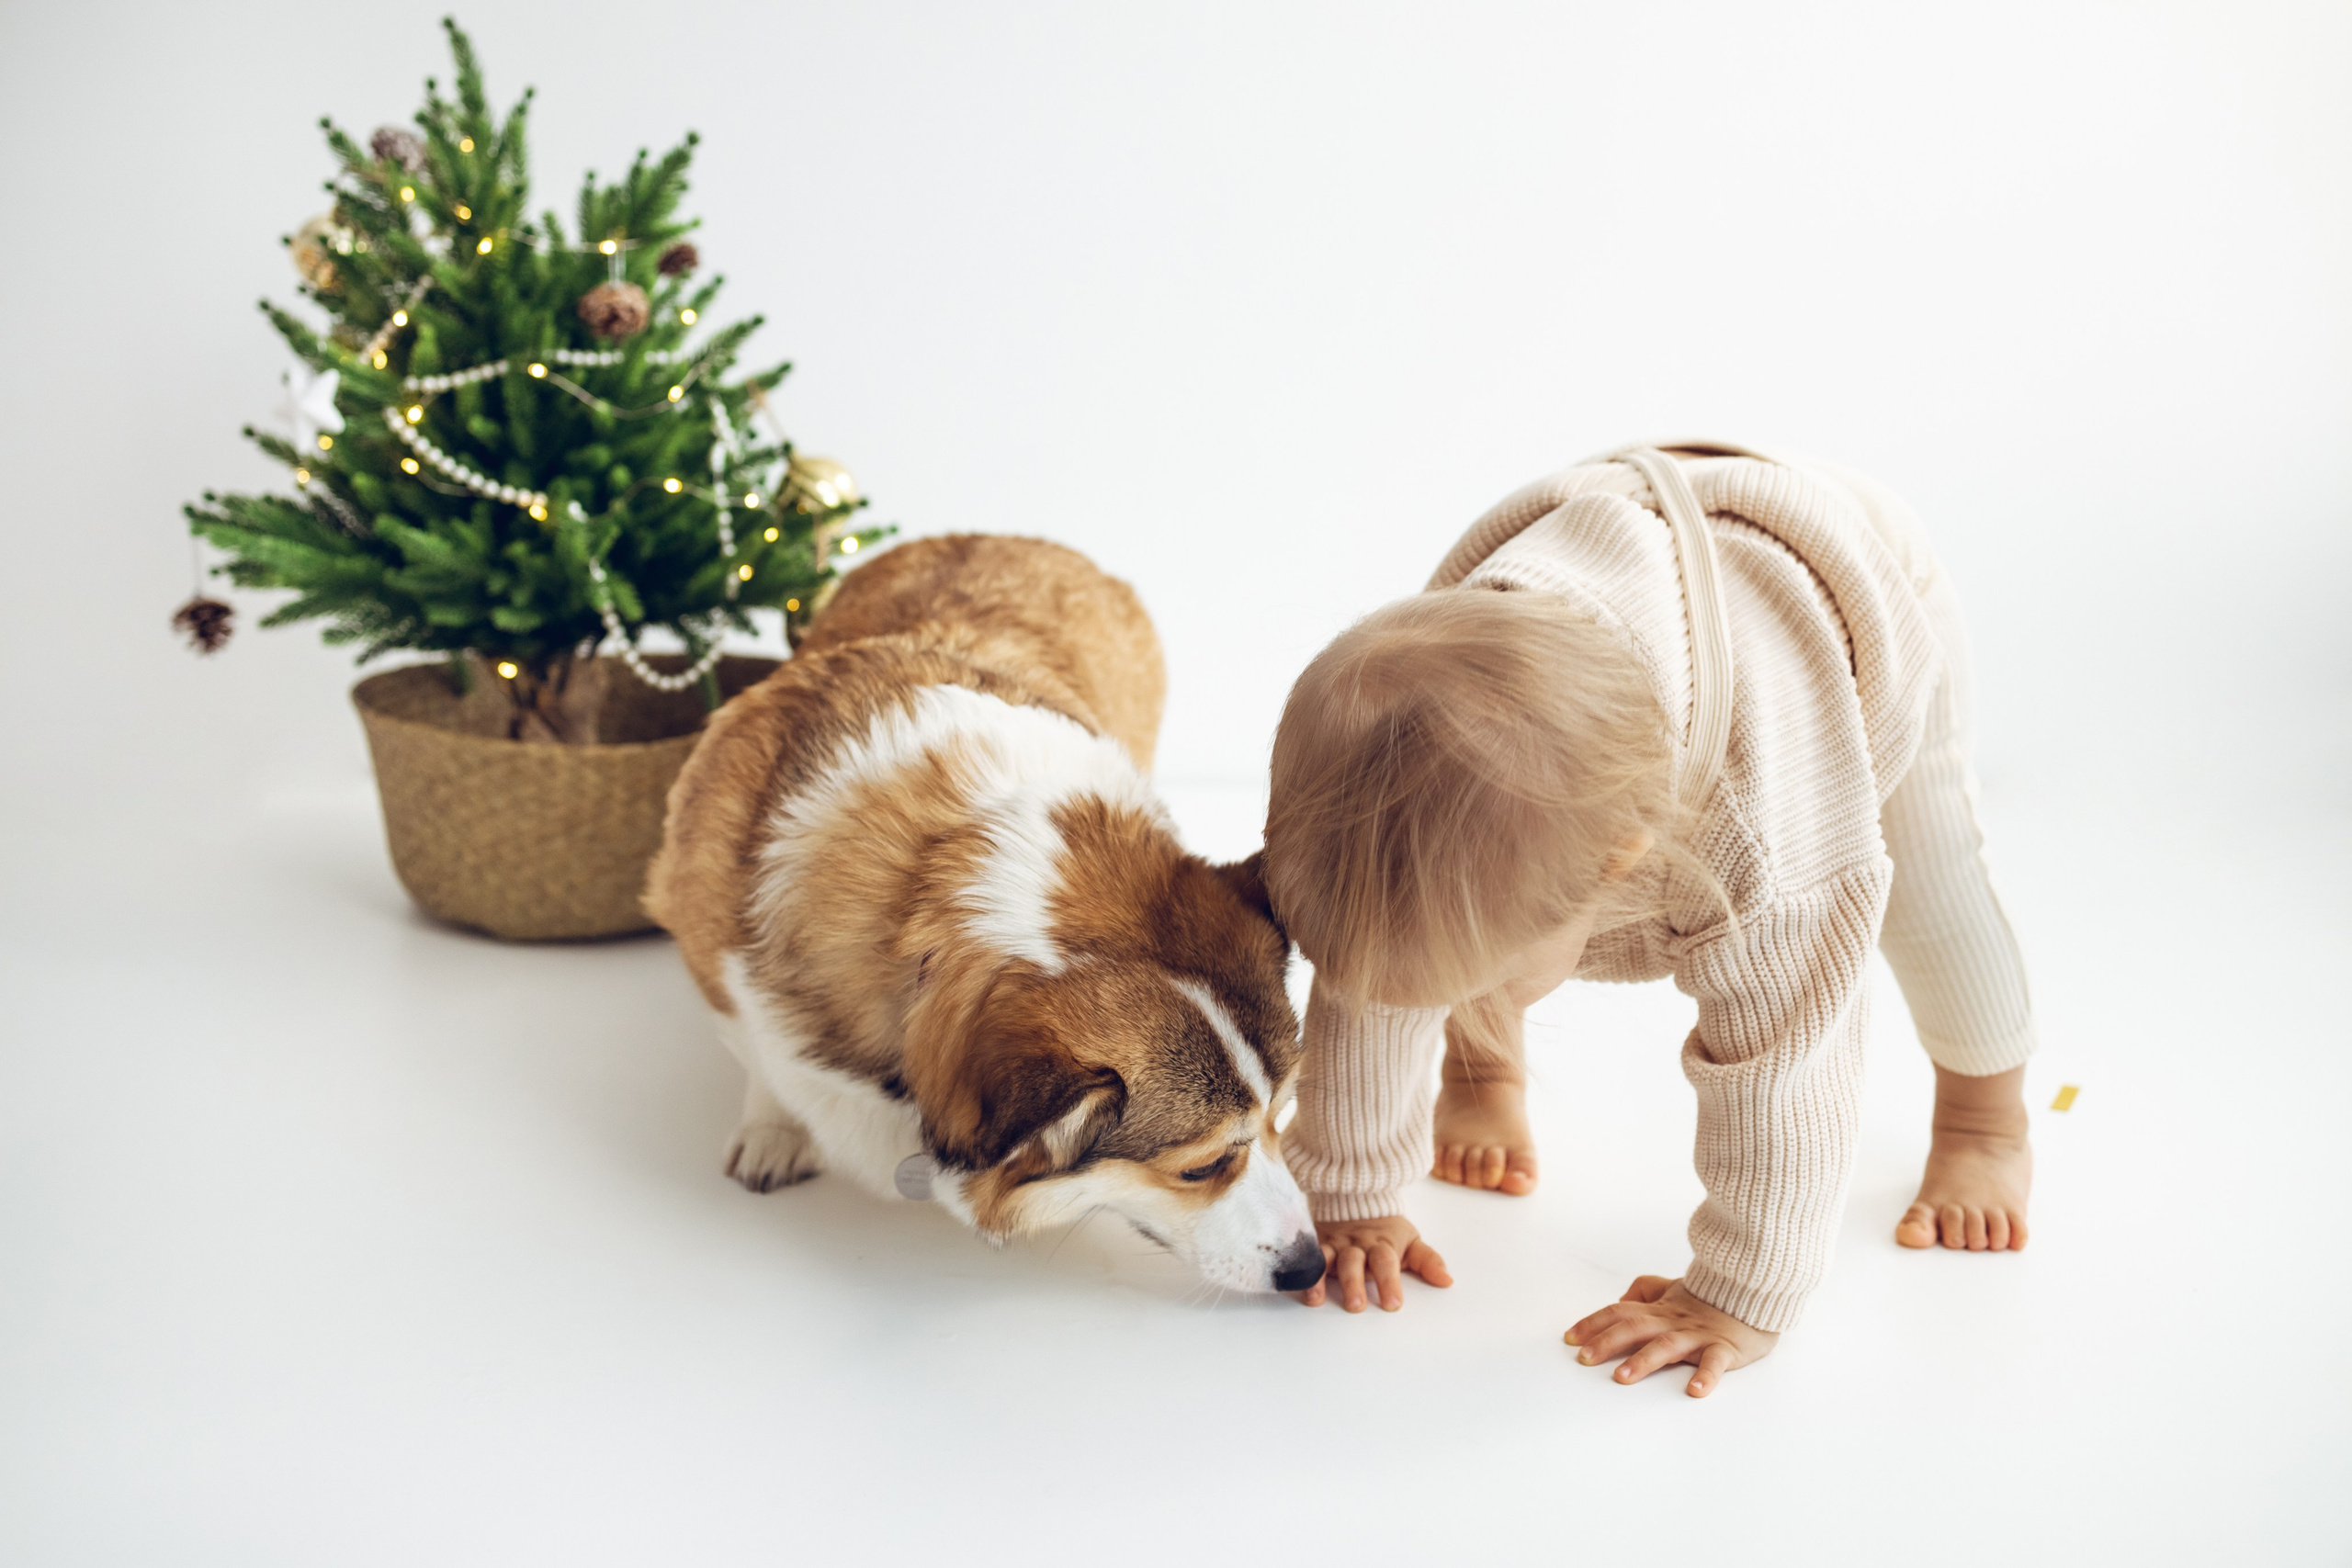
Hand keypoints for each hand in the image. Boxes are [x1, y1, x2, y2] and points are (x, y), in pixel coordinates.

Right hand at [1295, 1215, 1452, 1311]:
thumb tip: (1447, 1281)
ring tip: (1316, 1300)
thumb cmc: (1386, 1229)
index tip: (1393, 1304)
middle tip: (1356, 1307)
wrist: (1355, 1197)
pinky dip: (1300, 1269)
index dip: (1389, 1282)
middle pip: (1355, 1262)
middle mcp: (1356, 1244)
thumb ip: (1428, 1261)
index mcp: (1382, 1244)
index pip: (1386, 1262)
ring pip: (1325, 1258)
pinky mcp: (1314, 1243)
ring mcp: (1333, 1243)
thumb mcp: (1411, 1241)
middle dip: (1354, 1284)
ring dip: (1320, 1278)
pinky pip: (1305, 1255)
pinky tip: (1295, 1285)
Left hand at [1564, 1276, 1777, 1396]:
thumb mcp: (1672, 1289)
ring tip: (1622, 1377)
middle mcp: (1674, 1320)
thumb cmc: (1709, 1299)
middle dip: (1606, 1342)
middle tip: (1584, 1359)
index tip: (1569, 1339)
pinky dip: (1705, 1376)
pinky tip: (1694, 1391)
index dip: (1593, 1323)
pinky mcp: (1725, 1347)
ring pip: (1667, 1345)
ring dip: (1643, 1361)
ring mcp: (1698, 1334)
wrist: (1754, 1293)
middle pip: (1634, 1327)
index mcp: (1659, 1308)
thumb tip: (1618, 1302)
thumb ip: (1645, 1293)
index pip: (1619, 1312)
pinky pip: (1714, 1362)